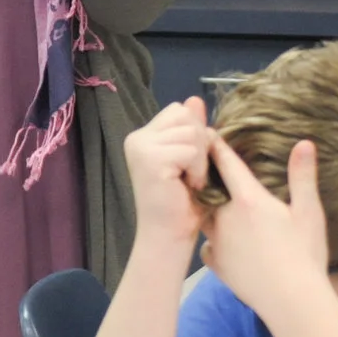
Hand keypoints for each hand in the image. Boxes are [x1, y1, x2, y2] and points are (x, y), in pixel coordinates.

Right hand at [122, 98, 211, 260]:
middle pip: (186, 116)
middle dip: (200, 144)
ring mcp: (141, 147)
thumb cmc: (182, 204)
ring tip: (191, 181)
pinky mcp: (150, 158)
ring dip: (201, 159)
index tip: (190, 164)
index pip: (179, 110)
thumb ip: (191, 129)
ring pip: (191, 132)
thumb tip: (195, 99)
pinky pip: (190, 149)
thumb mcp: (192, 159)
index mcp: (143, 136)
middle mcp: (137, 138)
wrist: (169, 237)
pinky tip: (189, 186)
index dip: (195, 134)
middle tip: (192, 174)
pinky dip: (198, 168)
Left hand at [202, 132, 334, 325]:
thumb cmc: (304, 254)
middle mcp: (225, 217)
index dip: (216, 146)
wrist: (292, 301)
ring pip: (204, 217)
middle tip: (209, 167)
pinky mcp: (216, 265)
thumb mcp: (309, 212)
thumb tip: (303, 143)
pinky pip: (207, 246)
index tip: (207, 133)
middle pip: (209, 189)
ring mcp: (217, 242)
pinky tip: (222, 243)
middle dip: (208, 177)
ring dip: (208, 208)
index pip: (226, 164)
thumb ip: (302, 176)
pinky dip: (213, 242)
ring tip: (215, 203)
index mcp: (247, 199)